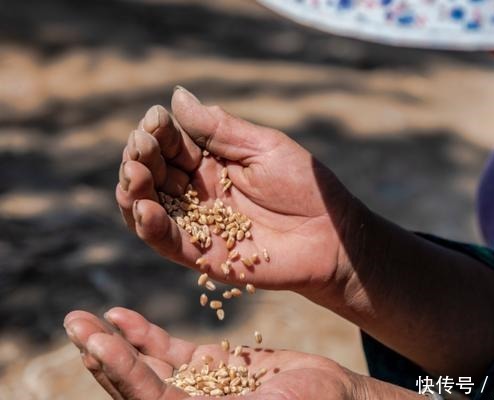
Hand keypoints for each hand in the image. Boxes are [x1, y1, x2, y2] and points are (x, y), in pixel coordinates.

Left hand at [63, 307, 368, 399]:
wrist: (336, 396)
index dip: (121, 372)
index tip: (99, 341)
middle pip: (132, 384)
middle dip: (101, 354)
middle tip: (73, 322)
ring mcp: (195, 388)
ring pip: (143, 365)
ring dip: (113, 340)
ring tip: (83, 317)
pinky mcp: (208, 367)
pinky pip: (168, 351)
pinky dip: (143, 334)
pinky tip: (120, 315)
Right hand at [116, 87, 367, 300]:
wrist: (333, 235)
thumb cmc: (306, 187)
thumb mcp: (265, 148)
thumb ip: (221, 129)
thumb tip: (178, 96)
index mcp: (212, 163)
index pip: (172, 144)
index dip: (158, 132)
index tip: (154, 119)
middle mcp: (198, 192)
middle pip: (154, 174)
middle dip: (141, 157)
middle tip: (142, 145)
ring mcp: (199, 224)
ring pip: (150, 208)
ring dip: (134, 190)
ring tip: (134, 173)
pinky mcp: (203, 255)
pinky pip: (168, 242)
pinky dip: (150, 227)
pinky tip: (143, 207)